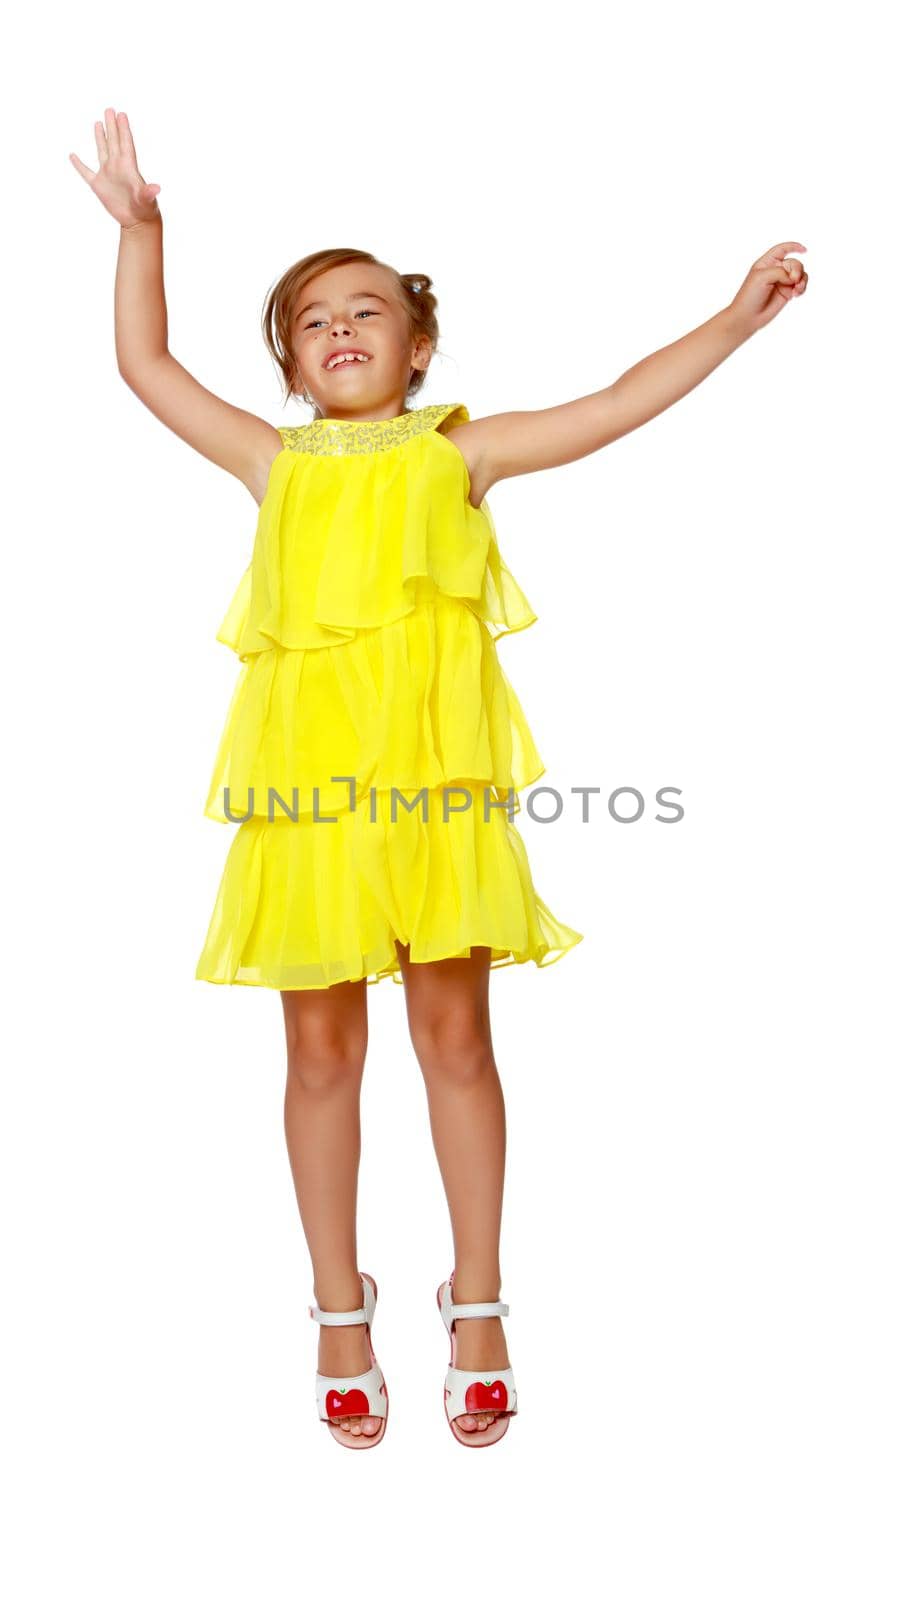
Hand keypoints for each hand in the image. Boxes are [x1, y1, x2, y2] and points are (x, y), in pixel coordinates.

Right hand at [69, 108, 160, 228]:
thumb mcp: (146, 200)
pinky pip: (86, 172)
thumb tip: (157, 188)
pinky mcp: (98, 186)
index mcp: (128, 167)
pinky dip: (78, 165)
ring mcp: (107, 175)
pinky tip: (72, 156)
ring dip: (100, 137)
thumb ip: (148, 192)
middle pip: (114, 142)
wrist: (136, 222)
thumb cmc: (145, 210)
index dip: (124, 129)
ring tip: (98, 123)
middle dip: (112, 126)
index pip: (126, 143)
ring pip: (102, 151)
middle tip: (110, 109)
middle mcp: (117, 167)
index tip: (121, 114)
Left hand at [727, 242, 807, 337]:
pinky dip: (802, 287)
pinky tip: (796, 294)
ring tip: (797, 289)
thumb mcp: (762, 277)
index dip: (794, 246)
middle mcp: (775, 270)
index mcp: (767, 262)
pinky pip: (801, 285)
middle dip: (797, 270)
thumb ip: (780, 272)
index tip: (804, 250)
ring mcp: (782, 281)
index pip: (782, 249)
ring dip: (802, 279)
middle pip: (794, 263)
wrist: (747, 317)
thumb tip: (793, 278)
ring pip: (800, 274)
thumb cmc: (750, 295)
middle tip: (794, 280)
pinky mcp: (787, 292)